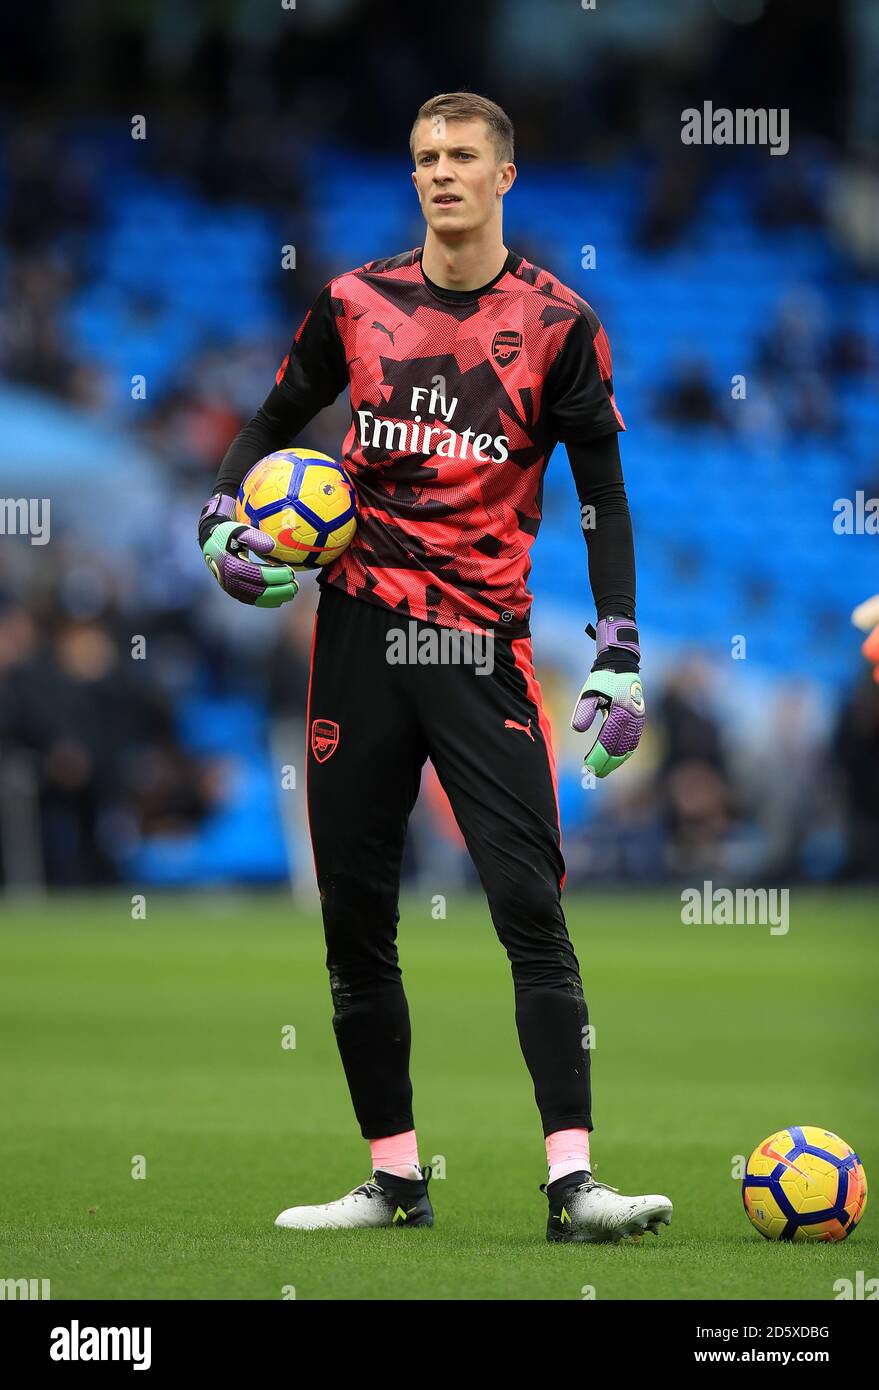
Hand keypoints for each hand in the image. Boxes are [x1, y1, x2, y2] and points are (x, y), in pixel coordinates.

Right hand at [199, 495, 298, 607]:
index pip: (258, 575)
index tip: (291, 572)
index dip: (276, 576)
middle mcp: (230, 580)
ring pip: (257, 598)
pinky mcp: (233, 591)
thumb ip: (255, 537)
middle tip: (295, 586)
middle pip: (259, 591)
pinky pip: (251, 600)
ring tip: (291, 592)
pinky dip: (266, 601)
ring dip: (276, 597)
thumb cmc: (228, 533)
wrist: (210, 541)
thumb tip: (273, 546)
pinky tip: (280, 598)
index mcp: (231, 565)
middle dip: (280, 590)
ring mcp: (230, 588)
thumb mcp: (239, 530)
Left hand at [571, 617, 643, 777]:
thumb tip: (578, 730)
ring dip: (616, 761)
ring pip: (628, 748)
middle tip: (594, 774)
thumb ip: (584, 710)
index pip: (607, 741)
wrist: (622, 665)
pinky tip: (616, 759)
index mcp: (619, 712)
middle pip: (619, 748)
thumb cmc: (603, 678)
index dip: (598, 756)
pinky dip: (625, 753)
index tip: (588, 766)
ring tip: (603, 771)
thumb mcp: (590, 691)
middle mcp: (632, 718)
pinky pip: (633, 741)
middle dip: (606, 763)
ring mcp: (638, 720)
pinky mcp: (639, 720)